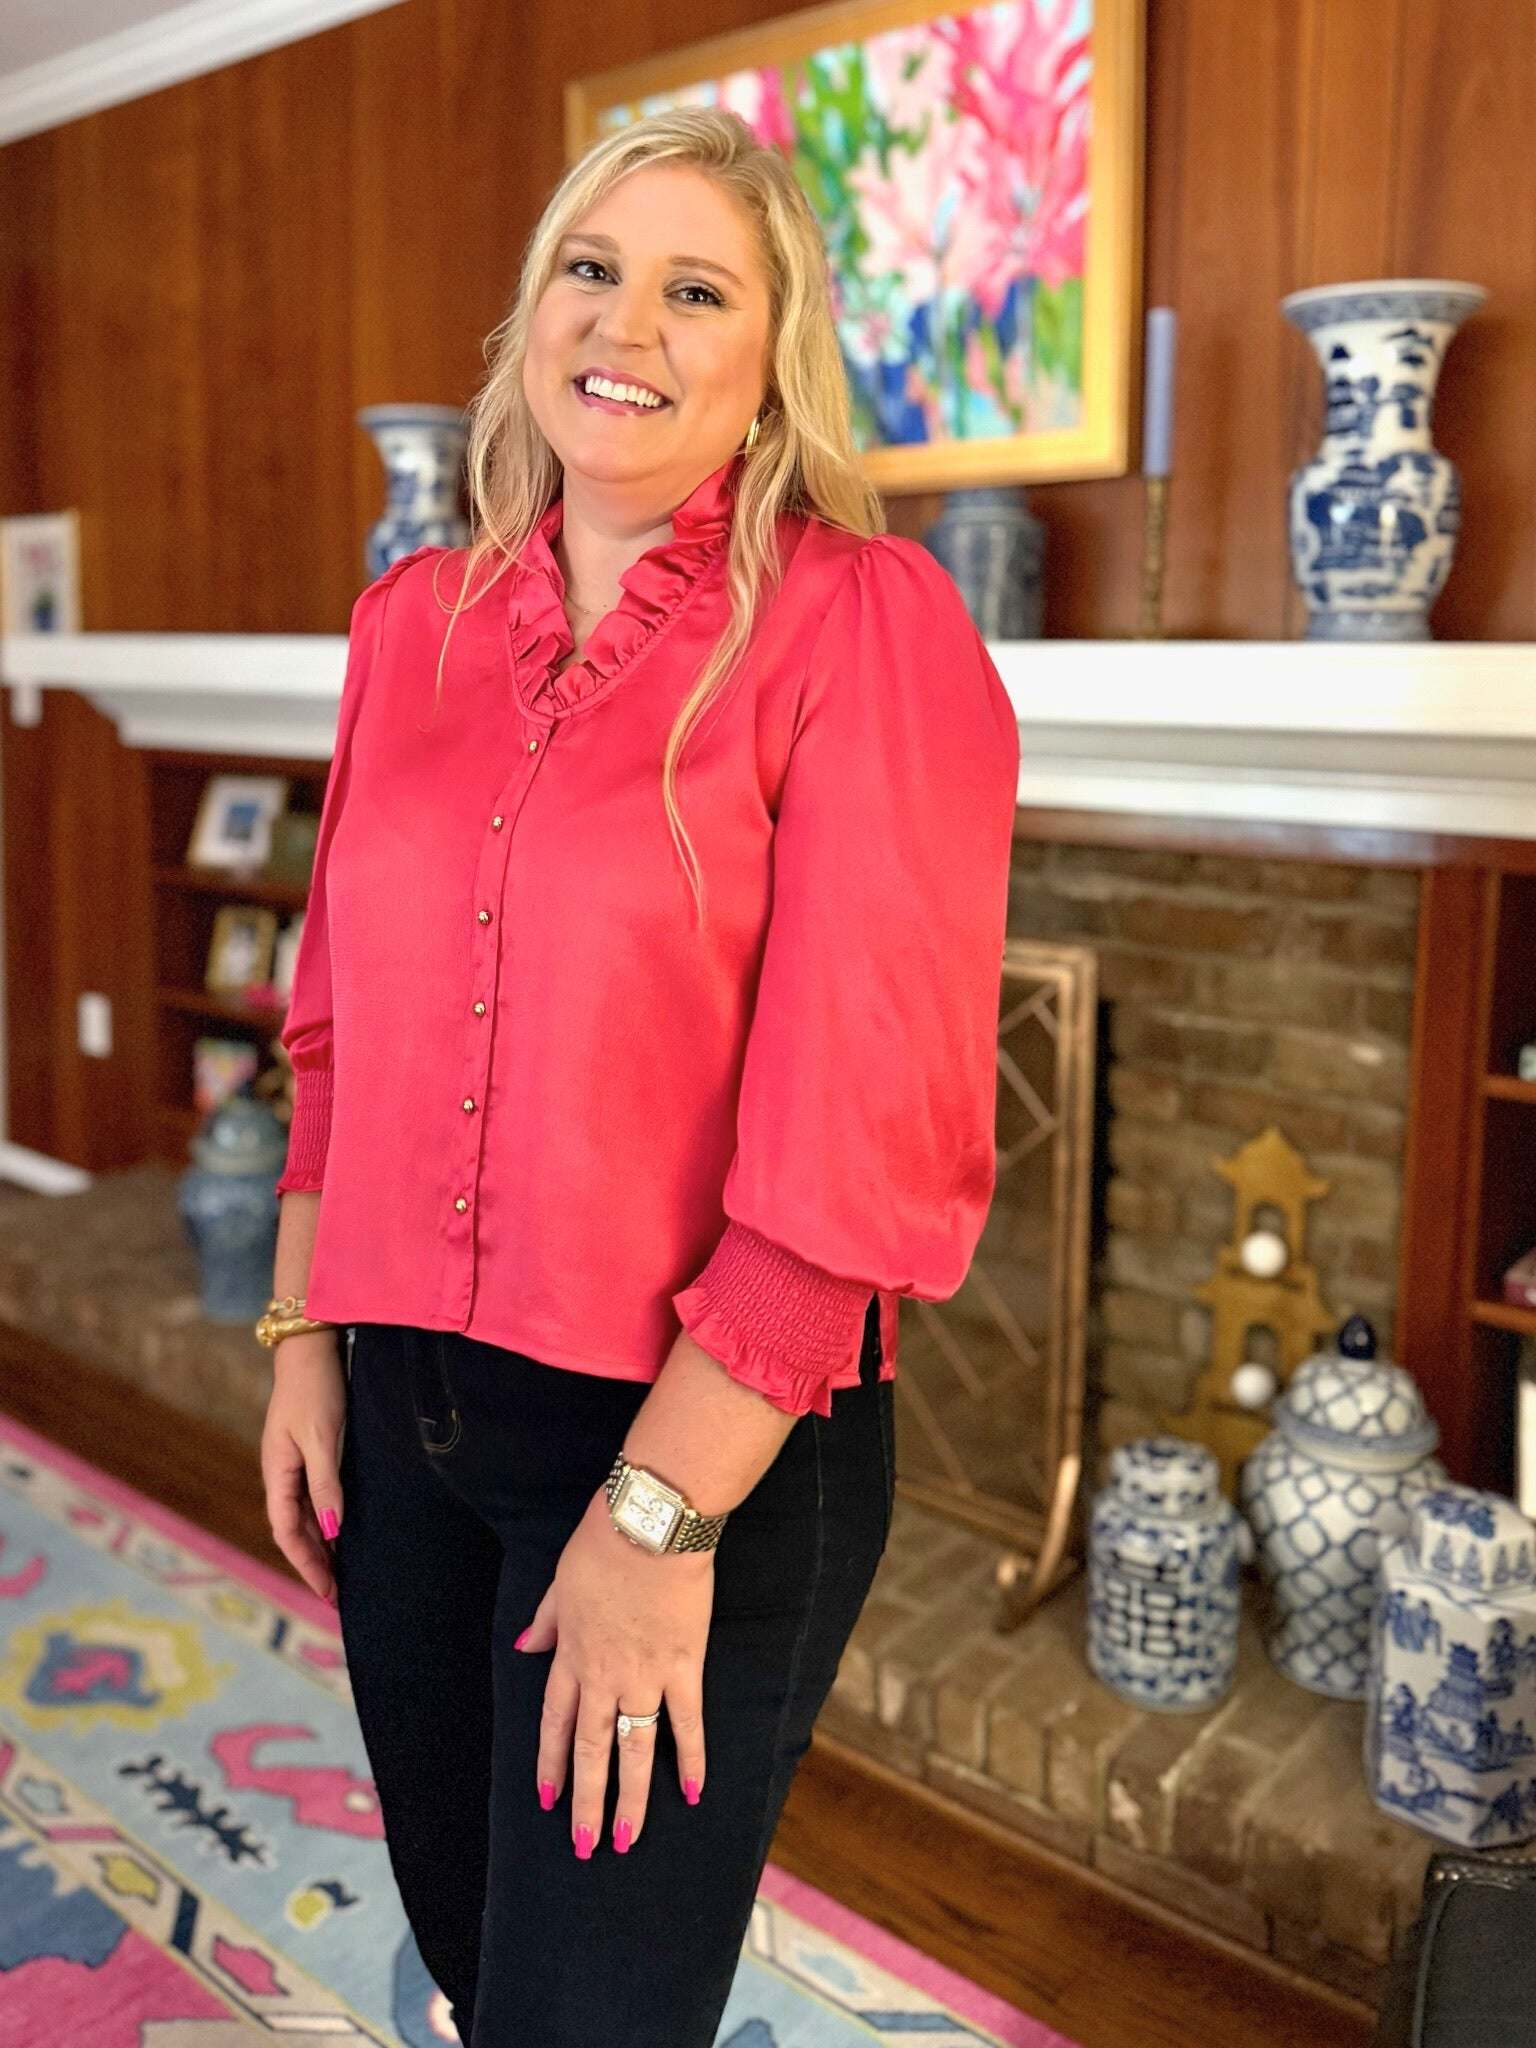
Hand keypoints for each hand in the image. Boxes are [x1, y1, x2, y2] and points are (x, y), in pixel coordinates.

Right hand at [260, 1329, 345, 1603]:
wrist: (310, 1347)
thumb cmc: (316, 1390)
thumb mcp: (323, 1439)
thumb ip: (325, 1485)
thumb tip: (330, 1532)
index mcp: (277, 1473)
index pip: (287, 1533)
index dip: (307, 1565)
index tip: (329, 1592)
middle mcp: (281, 1473)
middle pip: (293, 1530)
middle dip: (314, 1563)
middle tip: (339, 1595)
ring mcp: (292, 1462)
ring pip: (302, 1516)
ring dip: (319, 1545)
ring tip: (341, 1572)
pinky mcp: (307, 1451)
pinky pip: (311, 1498)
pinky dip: (323, 1521)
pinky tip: (340, 1530)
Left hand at [515, 1486, 713, 1856]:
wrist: (650, 1525)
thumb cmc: (602, 1543)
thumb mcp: (560, 1582)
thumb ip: (546, 1621)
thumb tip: (523, 1646)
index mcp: (572, 1655)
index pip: (557, 1722)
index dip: (552, 1763)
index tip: (548, 1800)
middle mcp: (604, 1676)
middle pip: (592, 1750)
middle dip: (587, 1801)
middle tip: (585, 1845)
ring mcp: (646, 1677)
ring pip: (634, 1749)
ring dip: (630, 1798)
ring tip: (626, 1839)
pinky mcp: (685, 1667)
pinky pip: (688, 1722)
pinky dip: (691, 1759)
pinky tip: (690, 1793)